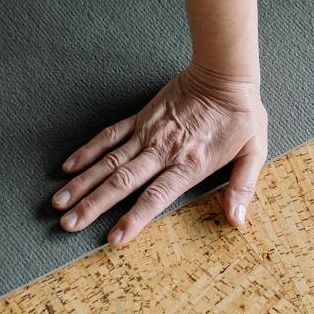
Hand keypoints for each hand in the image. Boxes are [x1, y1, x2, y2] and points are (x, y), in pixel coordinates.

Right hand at [51, 64, 267, 245]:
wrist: (224, 74)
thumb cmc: (241, 115)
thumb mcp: (254, 152)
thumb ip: (242, 188)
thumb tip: (237, 222)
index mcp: (189, 164)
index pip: (156, 197)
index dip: (134, 219)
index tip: (113, 239)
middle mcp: (163, 151)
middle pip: (122, 183)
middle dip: (93, 205)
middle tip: (67, 224)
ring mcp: (148, 133)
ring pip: (110, 162)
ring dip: (83, 183)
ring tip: (59, 202)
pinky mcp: (141, 118)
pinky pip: (110, 135)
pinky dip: (88, 150)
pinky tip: (68, 167)